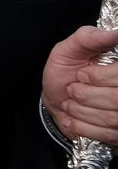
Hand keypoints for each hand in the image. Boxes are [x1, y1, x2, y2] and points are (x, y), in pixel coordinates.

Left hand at [43, 26, 117, 143]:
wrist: (56, 99)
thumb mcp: (69, 49)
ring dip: (82, 112)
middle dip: (86, 95)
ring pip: (113, 119)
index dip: (98, 77)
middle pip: (117, 99)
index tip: (82, 75)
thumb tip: (115, 33)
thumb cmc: (66, 70)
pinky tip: (72, 118)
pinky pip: (108, 135)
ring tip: (71, 103)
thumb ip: (88, 38)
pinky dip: (82, 127)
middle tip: (73, 89)